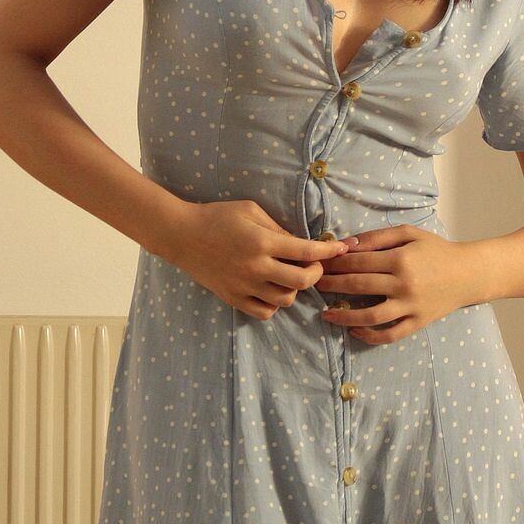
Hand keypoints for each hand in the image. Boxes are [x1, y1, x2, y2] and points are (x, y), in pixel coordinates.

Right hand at [165, 200, 357, 318]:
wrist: (181, 235)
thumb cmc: (217, 216)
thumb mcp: (251, 211)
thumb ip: (278, 228)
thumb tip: (301, 244)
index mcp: (262, 242)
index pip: (307, 251)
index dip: (330, 250)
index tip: (341, 248)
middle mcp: (255, 267)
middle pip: (302, 281)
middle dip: (317, 273)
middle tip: (314, 265)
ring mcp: (244, 286)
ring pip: (286, 300)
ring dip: (295, 289)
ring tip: (290, 276)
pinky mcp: (233, 298)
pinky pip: (265, 312)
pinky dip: (275, 304)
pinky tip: (272, 289)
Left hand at [316, 223, 472, 343]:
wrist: (469, 273)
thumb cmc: (436, 250)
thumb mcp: (409, 234)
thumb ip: (377, 237)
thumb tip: (346, 245)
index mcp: (401, 259)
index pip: (358, 262)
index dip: (335, 263)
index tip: (319, 263)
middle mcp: (404, 284)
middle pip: (358, 286)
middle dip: (332, 285)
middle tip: (315, 285)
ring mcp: (411, 306)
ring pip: (370, 316)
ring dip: (343, 316)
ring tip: (325, 314)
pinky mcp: (418, 322)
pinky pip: (390, 334)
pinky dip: (370, 336)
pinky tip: (354, 331)